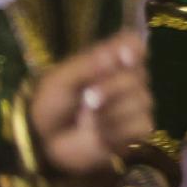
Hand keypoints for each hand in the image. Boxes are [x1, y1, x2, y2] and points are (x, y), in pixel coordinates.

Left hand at [28, 32, 149, 176]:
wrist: (47, 142)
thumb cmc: (52, 105)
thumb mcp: (62, 79)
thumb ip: (90, 64)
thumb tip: (119, 52)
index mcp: (111, 61)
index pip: (135, 45)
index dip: (134, 48)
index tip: (124, 56)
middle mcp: (129, 79)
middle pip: (139, 75)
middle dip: (112, 86)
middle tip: (88, 96)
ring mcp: (136, 104)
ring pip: (139, 101)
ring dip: (109, 111)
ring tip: (87, 118)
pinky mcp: (138, 129)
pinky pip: (138, 125)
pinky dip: (115, 130)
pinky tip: (100, 133)